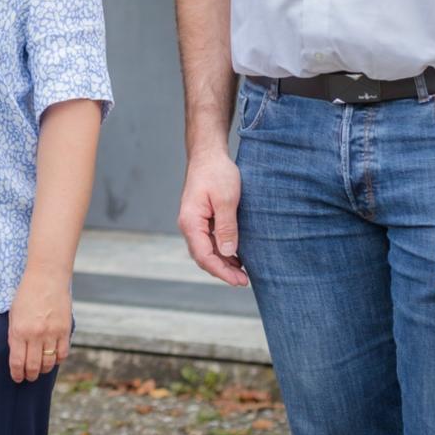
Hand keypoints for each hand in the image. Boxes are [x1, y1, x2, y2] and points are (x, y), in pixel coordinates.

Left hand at [7, 269, 71, 382]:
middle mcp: (34, 334)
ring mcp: (51, 333)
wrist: (47, 277)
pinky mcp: (64, 330)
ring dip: (43, 369)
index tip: (17, 377)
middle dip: (30, 375)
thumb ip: (15, 335)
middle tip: (29, 377)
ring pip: (48, 363)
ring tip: (40, 369)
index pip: (17, 362)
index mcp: (18, 330)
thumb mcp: (14, 314)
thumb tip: (18, 356)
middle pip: (33, 366)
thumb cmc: (27, 294)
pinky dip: (57, 359)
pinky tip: (53, 358)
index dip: (17, 374)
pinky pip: (62, 354)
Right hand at [176, 151, 246, 286]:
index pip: (204, 256)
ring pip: (206, 250)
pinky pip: (209, 241)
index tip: (239, 281)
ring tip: (242, 272)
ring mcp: (194, 222)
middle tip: (244, 281)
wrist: (208, 153)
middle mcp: (189, 225)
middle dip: (223, 271)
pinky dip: (222, 251)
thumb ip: (226, 227)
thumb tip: (227, 253)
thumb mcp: (226, 199)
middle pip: (203, 257)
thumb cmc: (216, 172)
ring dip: (223, 263)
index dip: (221, 271)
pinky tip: (236, 256)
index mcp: (191, 222)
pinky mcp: (201, 218)